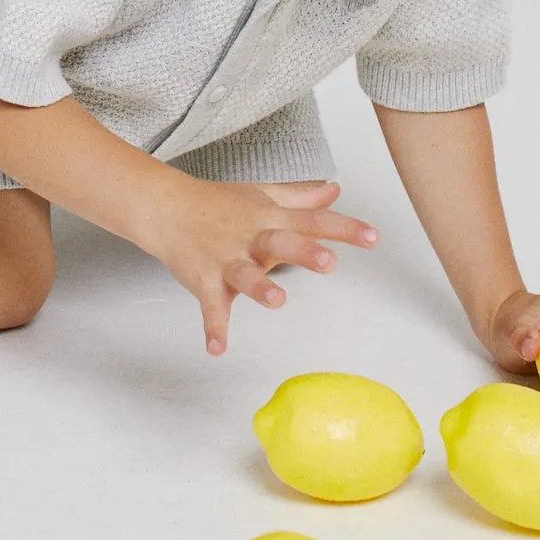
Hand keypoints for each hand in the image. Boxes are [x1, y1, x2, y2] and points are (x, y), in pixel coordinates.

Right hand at [149, 176, 376, 357]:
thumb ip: (300, 198)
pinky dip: (213, 327)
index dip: (344, 229)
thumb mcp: (262, 196)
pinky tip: (217, 348)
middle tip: (329, 262)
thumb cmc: (217, 204)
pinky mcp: (204, 281)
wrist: (165, 207)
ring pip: (245, 275)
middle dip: (303, 253)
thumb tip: (334, 191)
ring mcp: (226, 260)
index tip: (374, 238)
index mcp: (270, 220)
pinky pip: (210, 307)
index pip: (312, 222)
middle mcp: (251, 239)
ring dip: (260, 288)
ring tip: (277, 300)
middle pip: (280, 243)